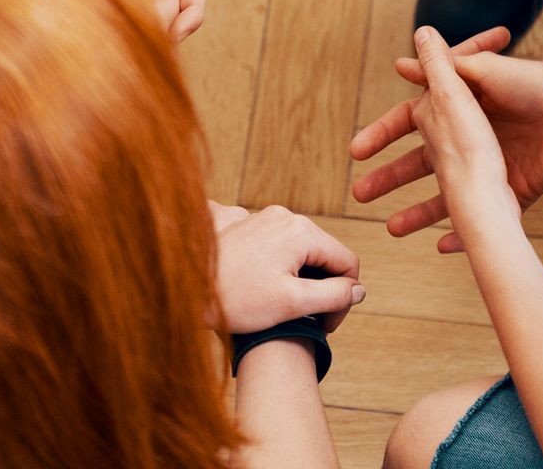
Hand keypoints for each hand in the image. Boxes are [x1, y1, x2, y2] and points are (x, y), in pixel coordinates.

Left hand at [213, 205, 364, 333]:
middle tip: (307, 321)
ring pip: (303, 252)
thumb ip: (334, 295)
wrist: (183, 290)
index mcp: (301, 231)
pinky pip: (281, 248)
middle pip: (325, 256)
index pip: (347, 263)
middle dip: (323, 288)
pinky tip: (265, 291)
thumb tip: (359, 290)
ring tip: (282, 308)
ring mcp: (265, 219)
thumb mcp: (293, 303)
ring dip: (302, 281)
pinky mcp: (249, 227)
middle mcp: (286, 217)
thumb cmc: (235, 299)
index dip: (345, 297)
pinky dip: (283, 270)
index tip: (326, 325)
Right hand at [352, 28, 542, 250]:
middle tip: (360, 194)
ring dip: (416, 212)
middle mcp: (471, 138)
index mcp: (461, 107)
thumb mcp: (484, 72)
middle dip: (389, 177)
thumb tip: (401, 61)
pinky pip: (483, 219)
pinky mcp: (514, 192)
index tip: (356, 150)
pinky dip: (462, 235)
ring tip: (390, 230)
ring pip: (444, 195)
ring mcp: (491, 168)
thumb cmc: (536, 86)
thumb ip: (444, 68)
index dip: (382, 134)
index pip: (410, 121)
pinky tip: (441, 246)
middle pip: (420, 161)